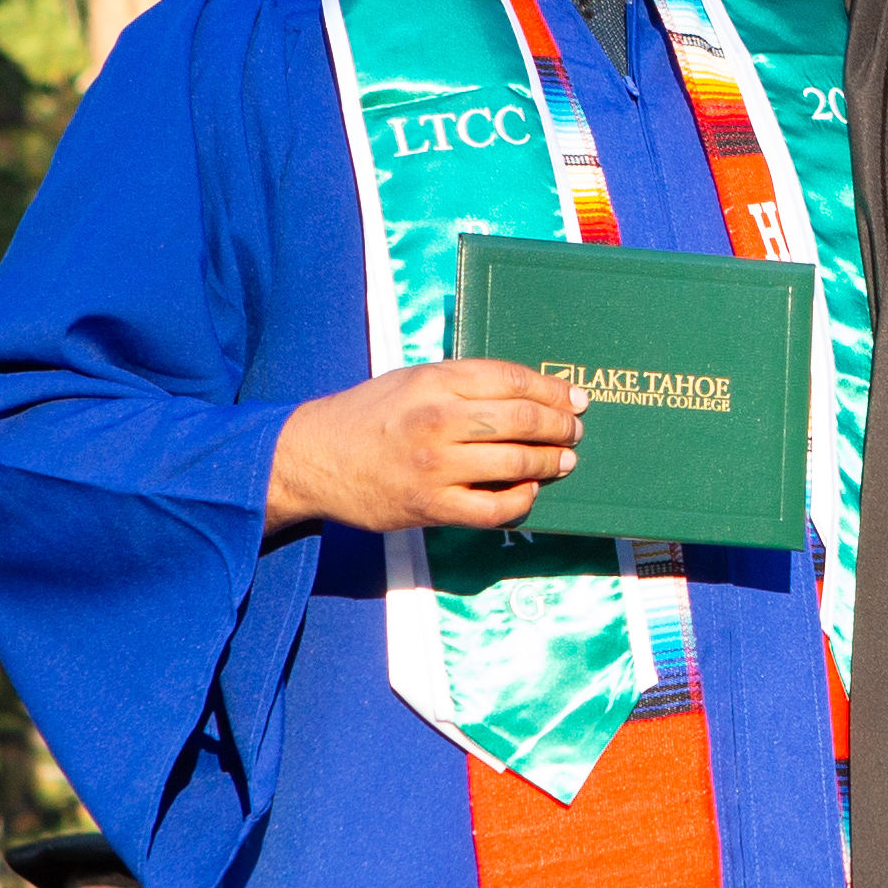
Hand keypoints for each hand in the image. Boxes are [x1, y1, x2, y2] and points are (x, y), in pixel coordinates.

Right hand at [265, 361, 589, 535]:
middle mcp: (437, 419)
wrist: (312, 458)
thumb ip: (462, 383)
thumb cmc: (368, 415)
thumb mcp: (411, 380)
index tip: (574, 397)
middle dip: (559, 426)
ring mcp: (434, 466)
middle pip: (521, 419)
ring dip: (549, 462)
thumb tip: (525, 393)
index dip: (552, 389)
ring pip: (515, 462)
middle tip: (574, 430)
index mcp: (435, 380)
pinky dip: (519, 500)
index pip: (511, 379)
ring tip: (563, 460)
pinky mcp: (429, 506)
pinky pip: (492, 508)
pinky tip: (528, 491)